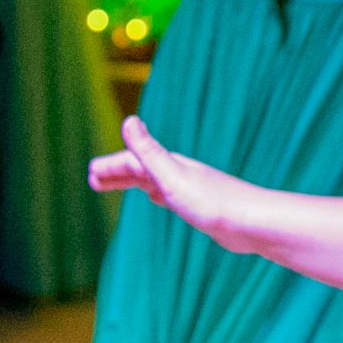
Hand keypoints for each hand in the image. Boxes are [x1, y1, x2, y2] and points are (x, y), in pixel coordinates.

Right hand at [88, 116, 257, 252]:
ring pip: (153, 181)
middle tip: (92, 179)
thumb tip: (129, 119)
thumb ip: (149, 151)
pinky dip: (155, 192)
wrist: (251, 223)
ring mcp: (190, 188)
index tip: (90, 174)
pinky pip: (169, 195)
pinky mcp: (199, 205)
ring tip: (114, 185)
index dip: (110, 167)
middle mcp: (179, 173)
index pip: (133, 162)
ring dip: (132, 181)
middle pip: (141, 169)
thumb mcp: (172, 176)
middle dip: (116, 172)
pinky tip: (157, 198)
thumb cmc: (212, 202)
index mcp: (171, 166)